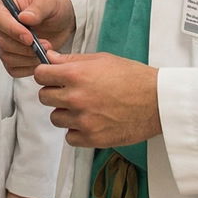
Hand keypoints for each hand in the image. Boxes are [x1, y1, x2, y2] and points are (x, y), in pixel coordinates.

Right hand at [0, 0, 75, 77]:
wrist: (62, 22)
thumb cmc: (52, 8)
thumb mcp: (49, 2)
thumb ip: (37, 9)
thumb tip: (24, 17)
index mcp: (4, 8)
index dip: (13, 30)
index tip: (29, 38)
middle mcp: (1, 26)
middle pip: (2, 41)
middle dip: (24, 47)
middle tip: (44, 45)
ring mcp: (5, 43)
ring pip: (7, 57)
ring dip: (28, 58)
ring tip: (45, 51)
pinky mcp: (12, 58)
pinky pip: (13, 69)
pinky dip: (28, 67)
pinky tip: (39, 59)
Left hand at [34, 52, 160, 147]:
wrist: (157, 101)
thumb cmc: (134, 78)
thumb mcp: (102, 60)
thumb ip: (72, 60)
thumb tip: (50, 59)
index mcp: (76, 74)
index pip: (40, 75)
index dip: (46, 75)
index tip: (52, 77)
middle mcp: (76, 97)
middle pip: (44, 97)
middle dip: (54, 93)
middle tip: (70, 93)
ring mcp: (83, 120)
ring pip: (55, 118)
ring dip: (65, 113)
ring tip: (85, 108)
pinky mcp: (92, 138)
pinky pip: (69, 137)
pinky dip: (76, 131)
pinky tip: (90, 122)